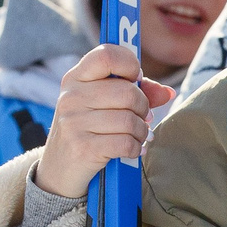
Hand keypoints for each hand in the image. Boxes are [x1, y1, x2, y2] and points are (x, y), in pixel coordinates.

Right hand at [35, 43, 174, 199]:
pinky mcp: (82, 148)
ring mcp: (73, 122)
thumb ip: (134, 92)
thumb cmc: (87, 131)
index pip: (107, 55)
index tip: (135, 78)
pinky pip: (125, 143)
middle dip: (143, 107)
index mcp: (75, 78)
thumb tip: (166, 92)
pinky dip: (135, 149)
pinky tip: (131, 150)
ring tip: (136, 136)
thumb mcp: (102, 105)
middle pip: (127, 91)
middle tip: (140, 117)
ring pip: (129, 119)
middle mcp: (71, 97)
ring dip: (141, 132)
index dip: (129, 64)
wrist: (59, 171)